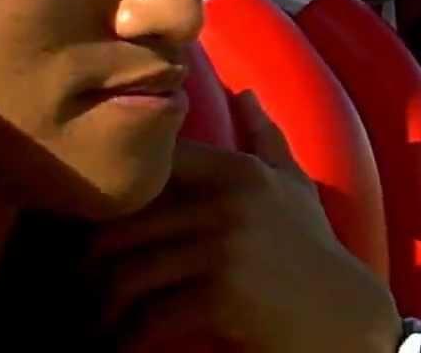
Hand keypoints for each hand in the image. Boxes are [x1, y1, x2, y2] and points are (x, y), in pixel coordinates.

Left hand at [87, 92, 400, 352]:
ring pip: (128, 273)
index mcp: (239, 173)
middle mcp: (228, 203)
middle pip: (124, 224)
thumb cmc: (312, 249)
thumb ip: (265, 138)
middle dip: (91, 260)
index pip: (151, 167)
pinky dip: (129, 334)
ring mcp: (224, 249)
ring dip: (103, 303)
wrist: (342, 316)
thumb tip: (246, 93)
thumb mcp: (293, 187)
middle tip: (77, 280)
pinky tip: (124, 341)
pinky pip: (150, 315)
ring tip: (96, 316)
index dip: (117, 192)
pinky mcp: (220, 296)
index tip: (99, 221)